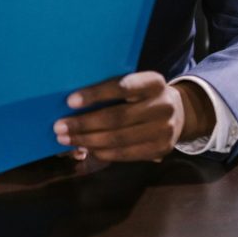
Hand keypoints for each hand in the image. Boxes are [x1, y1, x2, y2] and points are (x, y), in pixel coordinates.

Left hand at [52, 72, 214, 161]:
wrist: (178, 113)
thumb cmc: (142, 95)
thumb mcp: (135, 83)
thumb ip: (112, 89)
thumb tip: (71, 102)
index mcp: (153, 82)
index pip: (122, 86)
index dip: (95, 94)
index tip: (69, 100)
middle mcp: (162, 105)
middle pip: (117, 117)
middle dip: (84, 123)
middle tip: (59, 126)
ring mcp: (164, 130)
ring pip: (118, 138)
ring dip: (87, 140)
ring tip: (66, 139)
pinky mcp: (161, 149)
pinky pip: (125, 154)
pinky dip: (102, 152)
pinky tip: (86, 148)